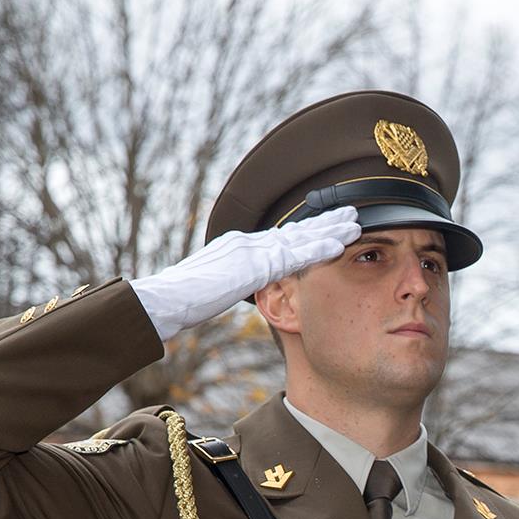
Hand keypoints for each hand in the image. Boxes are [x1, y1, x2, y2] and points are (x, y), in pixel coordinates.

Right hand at [127, 206, 361, 340]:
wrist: (163, 301)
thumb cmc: (181, 303)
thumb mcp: (214, 289)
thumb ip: (234, 283)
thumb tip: (243, 288)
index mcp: (237, 248)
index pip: (280, 238)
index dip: (306, 233)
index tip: (327, 227)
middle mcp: (246, 243)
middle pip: (293, 231)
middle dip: (323, 223)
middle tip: (350, 215)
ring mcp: (250, 251)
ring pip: (298, 238)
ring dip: (328, 231)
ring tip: (354, 224)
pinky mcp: (253, 264)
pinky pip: (293, 255)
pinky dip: (317, 249)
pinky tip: (338, 246)